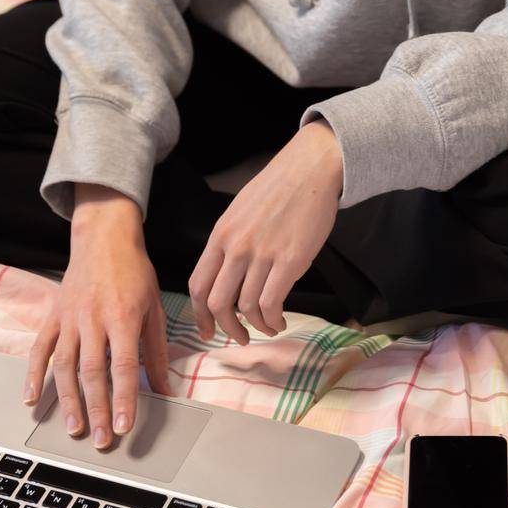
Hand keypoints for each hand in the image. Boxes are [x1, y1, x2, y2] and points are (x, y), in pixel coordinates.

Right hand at [23, 212, 172, 448]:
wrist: (104, 238)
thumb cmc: (134, 273)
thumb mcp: (154, 309)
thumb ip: (157, 353)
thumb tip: (165, 391)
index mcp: (123, 316)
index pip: (123, 366)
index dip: (125, 398)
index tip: (125, 426)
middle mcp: (94, 318)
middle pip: (92, 371)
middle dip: (97, 409)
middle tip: (101, 439)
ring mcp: (70, 317)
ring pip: (65, 365)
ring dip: (67, 400)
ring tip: (73, 429)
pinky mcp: (54, 316)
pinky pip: (40, 348)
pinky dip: (33, 374)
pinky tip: (31, 399)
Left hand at [188, 121, 342, 344]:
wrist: (310, 168)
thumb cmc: (278, 188)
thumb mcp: (240, 212)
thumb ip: (230, 242)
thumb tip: (226, 275)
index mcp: (221, 235)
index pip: (198, 284)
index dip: (199, 315)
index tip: (207, 329)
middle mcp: (236, 247)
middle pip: (217, 303)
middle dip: (226, 329)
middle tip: (239, 338)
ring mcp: (262, 254)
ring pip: (246, 308)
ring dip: (256, 327)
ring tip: (267, 327)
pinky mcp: (290, 260)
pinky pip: (272, 303)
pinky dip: (273, 320)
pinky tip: (280, 319)